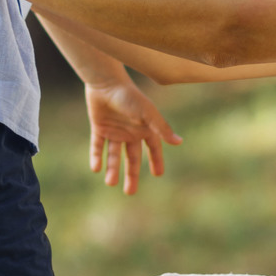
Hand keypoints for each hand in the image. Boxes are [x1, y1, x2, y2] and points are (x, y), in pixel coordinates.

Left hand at [85, 79, 181, 194]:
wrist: (106, 82)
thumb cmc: (130, 96)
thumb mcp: (147, 113)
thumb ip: (161, 128)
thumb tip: (179, 142)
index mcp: (144, 128)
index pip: (153, 149)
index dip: (156, 161)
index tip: (158, 174)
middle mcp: (130, 132)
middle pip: (132, 158)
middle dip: (131, 174)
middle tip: (130, 192)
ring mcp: (114, 131)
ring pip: (113, 155)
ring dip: (112, 168)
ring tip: (110, 183)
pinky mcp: (99, 128)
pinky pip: (97, 146)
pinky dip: (96, 157)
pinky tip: (96, 169)